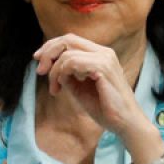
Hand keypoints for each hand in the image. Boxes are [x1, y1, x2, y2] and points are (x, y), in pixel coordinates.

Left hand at [33, 34, 163, 163]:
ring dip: (55, 71)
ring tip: (56, 89)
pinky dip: (63, 74)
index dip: (51, 47)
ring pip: (67, 53)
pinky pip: (72, 62)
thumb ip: (68, 74)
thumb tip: (50, 66)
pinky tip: (65, 87)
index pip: (71, 40)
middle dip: (48, 53)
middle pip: (67, 39)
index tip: (38, 60)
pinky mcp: (103, 67)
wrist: (124, 123)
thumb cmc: (105, 108)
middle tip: (40, 71)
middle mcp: (103, 52)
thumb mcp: (80, 88)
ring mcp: (104, 58)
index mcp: (100, 54)